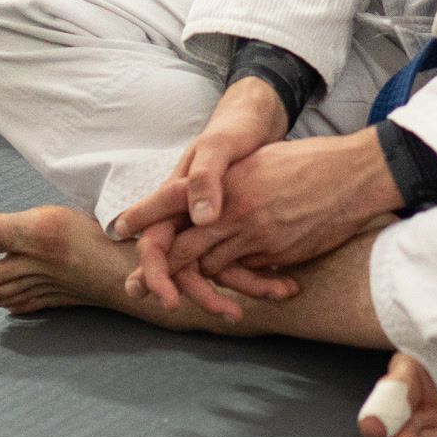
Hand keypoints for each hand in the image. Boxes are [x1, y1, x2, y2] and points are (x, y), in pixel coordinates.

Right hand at [102, 75, 296, 317]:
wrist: (261, 122)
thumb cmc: (234, 130)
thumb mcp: (219, 147)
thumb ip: (206, 179)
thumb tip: (201, 219)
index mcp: (176, 197)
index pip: (154, 240)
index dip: (154, 271)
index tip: (162, 297)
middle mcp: (188, 216)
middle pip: (182, 264)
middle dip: (201, 293)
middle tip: (230, 314)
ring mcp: (211, 224)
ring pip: (211, 267)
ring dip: (234, 288)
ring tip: (267, 300)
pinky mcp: (235, 228)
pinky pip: (238, 259)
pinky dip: (256, 275)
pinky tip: (282, 284)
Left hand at [135, 130, 400, 314]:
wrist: (354, 173)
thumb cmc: (308, 162)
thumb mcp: (258, 164)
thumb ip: (229, 184)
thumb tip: (208, 204)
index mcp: (223, 179)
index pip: (170, 199)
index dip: (142, 215)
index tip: (118, 229)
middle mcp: (231, 208)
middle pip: (181, 246)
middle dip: (158, 270)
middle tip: (138, 286)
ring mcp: (253, 233)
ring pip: (210, 267)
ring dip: (197, 284)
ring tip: (179, 299)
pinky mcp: (275, 252)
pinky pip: (245, 274)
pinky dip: (237, 282)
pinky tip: (236, 289)